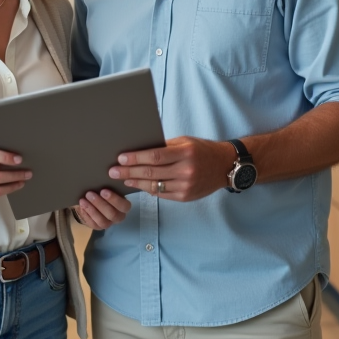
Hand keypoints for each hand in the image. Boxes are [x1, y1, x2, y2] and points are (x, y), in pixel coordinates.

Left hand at [72, 189, 131, 229]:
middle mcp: (118, 216)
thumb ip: (109, 184)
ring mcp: (108, 223)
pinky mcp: (98, 227)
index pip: (124, 206)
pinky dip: (87, 215)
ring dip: (92, 209)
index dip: (114, 199)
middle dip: (100, 204)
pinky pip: (93, 224)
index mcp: (124, 206)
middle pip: (112, 214)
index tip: (103, 190)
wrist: (91, 198)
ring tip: (83, 200)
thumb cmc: (102, 190)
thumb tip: (106, 175)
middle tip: (90, 194)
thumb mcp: (106, 186)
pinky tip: (82, 206)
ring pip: (102, 221)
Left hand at [108, 136, 236, 201]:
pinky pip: (162, 194)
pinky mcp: (186, 197)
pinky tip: (139, 186)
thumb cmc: (202, 150)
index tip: (121, 159)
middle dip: (129, 172)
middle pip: (151, 172)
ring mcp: (186, 186)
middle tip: (113, 171)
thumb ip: (165, 147)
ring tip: (123, 179)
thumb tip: (140, 151)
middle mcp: (186, 170)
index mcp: (185, 153)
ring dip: (136, 183)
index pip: (155, 156)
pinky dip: (149, 190)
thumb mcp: (185, 142)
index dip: (136, 158)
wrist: (225, 166)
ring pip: (155, 186)